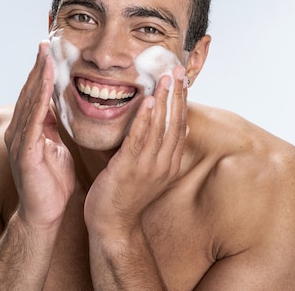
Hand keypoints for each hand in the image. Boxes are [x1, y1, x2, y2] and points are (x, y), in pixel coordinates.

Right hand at [5, 40, 75, 229]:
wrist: (44, 213)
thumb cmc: (53, 183)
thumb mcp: (57, 147)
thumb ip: (54, 127)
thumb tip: (59, 108)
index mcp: (29, 129)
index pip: (36, 95)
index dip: (42, 72)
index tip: (50, 51)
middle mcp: (20, 131)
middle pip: (30, 92)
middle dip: (38, 67)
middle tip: (46, 43)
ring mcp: (20, 140)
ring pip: (30, 102)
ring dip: (38, 77)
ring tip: (46, 56)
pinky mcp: (25, 152)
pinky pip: (33, 120)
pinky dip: (39, 100)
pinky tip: (46, 84)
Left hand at [84, 65, 187, 234]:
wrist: (112, 224)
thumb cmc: (125, 195)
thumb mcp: (148, 170)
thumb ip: (158, 147)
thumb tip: (175, 126)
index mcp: (169, 163)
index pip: (180, 125)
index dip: (182, 101)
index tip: (182, 80)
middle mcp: (163, 163)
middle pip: (175, 122)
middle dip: (177, 94)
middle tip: (178, 70)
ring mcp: (148, 167)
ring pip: (160, 127)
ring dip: (164, 100)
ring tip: (166, 77)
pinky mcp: (130, 168)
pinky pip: (139, 139)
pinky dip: (145, 118)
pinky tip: (148, 100)